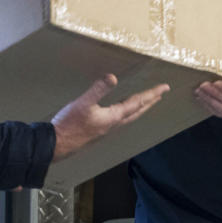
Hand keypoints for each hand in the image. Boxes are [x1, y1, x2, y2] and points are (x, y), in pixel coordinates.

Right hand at [50, 74, 168, 160]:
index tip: (164, 88)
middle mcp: (113, 124)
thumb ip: (98, 90)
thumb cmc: (69, 125)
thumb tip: (113, 77)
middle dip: (150, 102)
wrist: (57, 145)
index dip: (151, 94)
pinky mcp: (99, 131)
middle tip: (161, 94)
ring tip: (147, 102)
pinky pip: (120, 120)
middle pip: (137, 111)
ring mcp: (107, 129)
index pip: (137, 103)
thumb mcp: (83, 103)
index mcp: (113, 117)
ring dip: (140, 108)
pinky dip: (128, 113)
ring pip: (130, 117)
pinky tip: (121, 112)